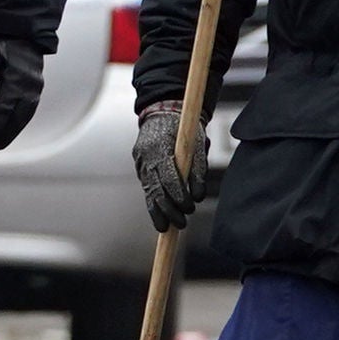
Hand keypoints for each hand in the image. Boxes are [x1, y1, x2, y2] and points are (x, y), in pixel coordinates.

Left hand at [0, 35, 45, 153]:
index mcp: (17, 79)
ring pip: (24, 117)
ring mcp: (35, 88)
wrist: (21, 31)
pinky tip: (8, 130)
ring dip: (11, 132)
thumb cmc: (1, 43)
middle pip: (17, 119)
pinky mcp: (35, 89)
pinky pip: (27, 111)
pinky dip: (17, 123)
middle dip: (3, 136)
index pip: (3, 109)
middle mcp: (30, 86)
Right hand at [133, 101, 200, 231]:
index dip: (178, 194)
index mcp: (159, 146)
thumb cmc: (183, 127)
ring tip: (170, 227)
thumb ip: (197, 168)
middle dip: (169, 208)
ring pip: (148, 192)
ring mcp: (140, 163)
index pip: (168, 176)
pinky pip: (147, 190)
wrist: (162, 112)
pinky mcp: (140, 169)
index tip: (189, 206)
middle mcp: (145, 156)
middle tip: (182, 222)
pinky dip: (153, 206)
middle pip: (155, 188)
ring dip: (160, 212)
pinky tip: (160, 221)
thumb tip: (198, 195)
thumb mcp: (196, 142)